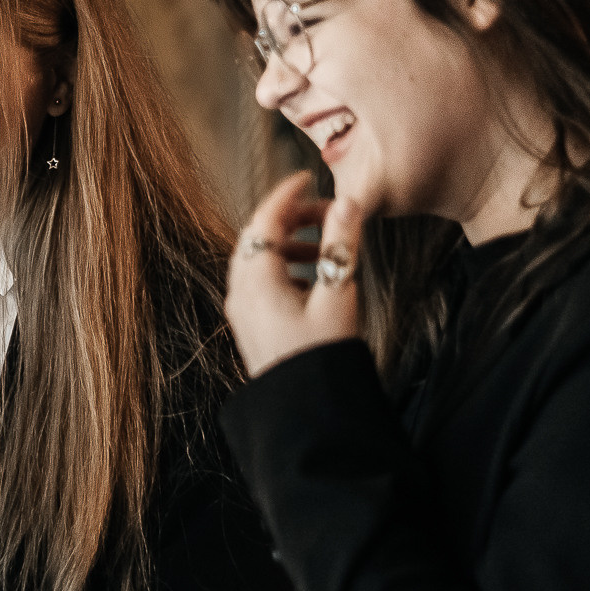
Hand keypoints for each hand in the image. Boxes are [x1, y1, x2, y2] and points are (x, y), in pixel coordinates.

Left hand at [224, 172, 368, 378]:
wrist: (307, 412)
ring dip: (289, 245)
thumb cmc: (323, 357)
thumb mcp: (339, 294)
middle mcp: (241, 294)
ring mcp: (242, 313)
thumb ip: (342, 245)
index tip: (306, 178)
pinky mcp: (251, 328)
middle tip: (325, 213)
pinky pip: (260, 284)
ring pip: (258, 261)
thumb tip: (348, 202)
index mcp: (257, 281)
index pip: (265, 220)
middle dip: (291, 219)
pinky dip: (284, 268)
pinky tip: (312, 279)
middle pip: (257, 238)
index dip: (287, 194)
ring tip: (325, 247)